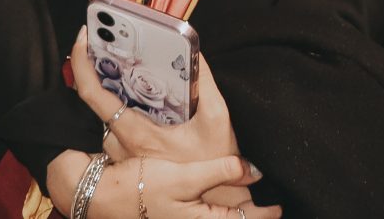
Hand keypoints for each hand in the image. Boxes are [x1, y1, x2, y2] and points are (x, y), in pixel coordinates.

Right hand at [47, 145, 267, 218]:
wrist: (105, 195)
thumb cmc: (141, 187)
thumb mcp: (184, 177)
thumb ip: (218, 171)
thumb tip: (252, 170)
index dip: (263, 214)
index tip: (278, 207)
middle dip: (250, 213)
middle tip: (269, 204)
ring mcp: (185, 218)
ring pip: (219, 216)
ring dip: (234, 210)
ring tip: (250, 200)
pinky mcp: (176, 212)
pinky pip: (205, 213)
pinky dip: (218, 207)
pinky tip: (219, 194)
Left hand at [71, 27, 268, 213]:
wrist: (214, 197)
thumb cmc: (214, 161)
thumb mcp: (218, 118)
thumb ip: (206, 81)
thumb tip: (196, 53)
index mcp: (137, 133)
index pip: (93, 94)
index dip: (82, 61)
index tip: (84, 34)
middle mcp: (122, 145)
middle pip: (97, 100)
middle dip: (101, 67)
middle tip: (110, 40)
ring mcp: (123, 154)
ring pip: (107, 115)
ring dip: (116, 90)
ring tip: (128, 65)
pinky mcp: (128, 159)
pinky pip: (117, 127)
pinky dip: (124, 107)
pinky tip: (141, 94)